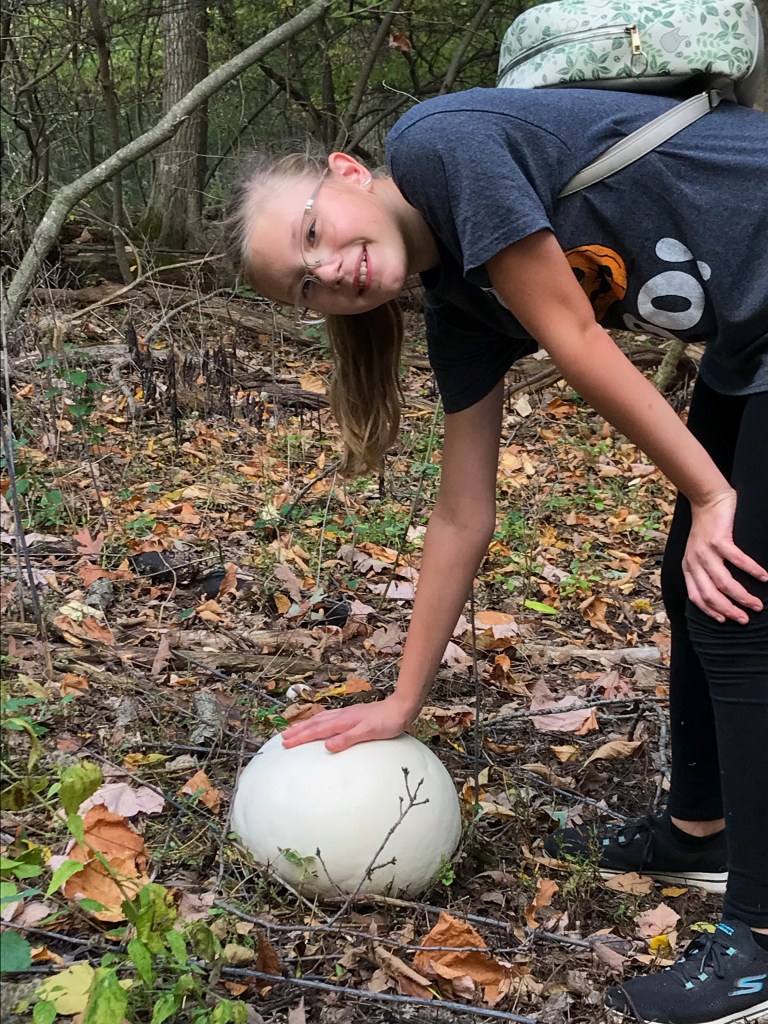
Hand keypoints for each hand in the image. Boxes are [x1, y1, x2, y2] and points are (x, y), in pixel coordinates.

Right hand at [281, 694, 416, 752]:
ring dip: (305, 725)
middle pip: (314, 724)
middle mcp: (342, 716)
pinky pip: (329, 718)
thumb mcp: (368, 733)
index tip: (286, 743)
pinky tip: (320, 724)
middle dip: (298, 731)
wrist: (401, 708)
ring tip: (293, 729)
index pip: (317, 731)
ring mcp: (346, 714)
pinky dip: (318, 721)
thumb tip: (327, 746)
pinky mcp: (352, 715)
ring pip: (320, 720)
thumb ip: (347, 739)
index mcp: (343, 722)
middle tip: (282, 738)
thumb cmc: (387, 722)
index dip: (301, 738)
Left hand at [683, 489, 766, 622]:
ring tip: (758, 604)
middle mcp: (695, 562)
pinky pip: (738, 561)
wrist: (707, 500)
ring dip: (742, 597)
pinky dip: (752, 571)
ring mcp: (705, 551)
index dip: (711, 611)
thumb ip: (704, 571)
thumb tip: (720, 594)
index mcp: (689, 567)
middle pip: (711, 595)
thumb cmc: (707, 529)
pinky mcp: (719, 540)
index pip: (697, 597)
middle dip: (729, 610)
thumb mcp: (698, 554)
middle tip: (746, 618)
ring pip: (724, 583)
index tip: (725, 621)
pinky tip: (764, 577)